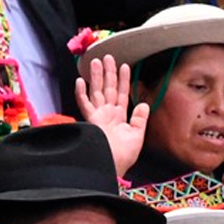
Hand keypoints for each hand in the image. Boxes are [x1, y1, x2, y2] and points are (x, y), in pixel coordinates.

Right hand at [76, 54, 149, 177]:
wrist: (112, 166)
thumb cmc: (123, 156)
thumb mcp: (137, 136)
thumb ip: (139, 119)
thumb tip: (144, 105)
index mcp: (119, 117)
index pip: (122, 94)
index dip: (124, 80)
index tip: (125, 66)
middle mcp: (107, 114)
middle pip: (107, 88)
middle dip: (108, 73)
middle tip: (108, 57)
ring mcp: (97, 116)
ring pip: (96, 92)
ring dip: (96, 77)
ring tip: (96, 62)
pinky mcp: (90, 121)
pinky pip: (84, 104)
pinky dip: (81, 93)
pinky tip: (80, 81)